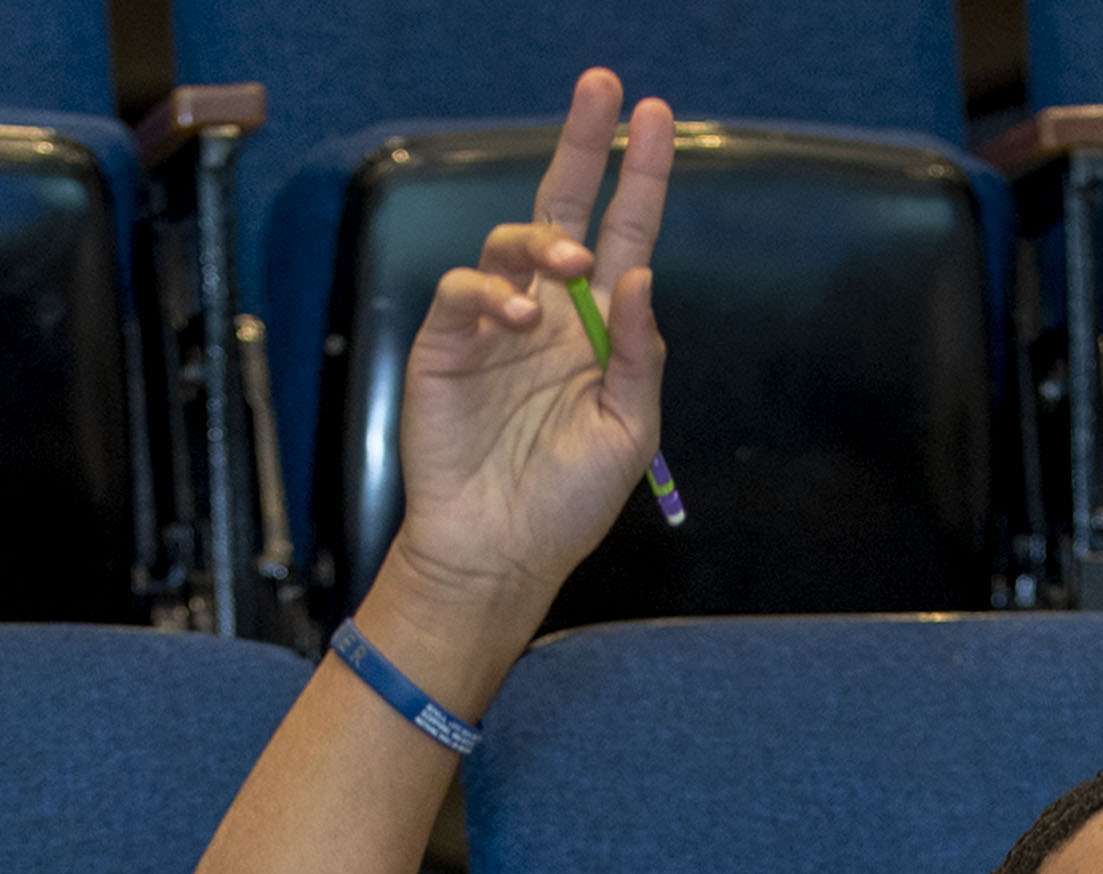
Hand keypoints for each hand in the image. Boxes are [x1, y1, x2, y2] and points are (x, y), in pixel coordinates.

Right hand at [374, 67, 670, 643]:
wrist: (500, 554)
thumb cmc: (567, 503)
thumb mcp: (629, 433)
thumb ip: (641, 356)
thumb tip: (640, 275)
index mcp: (599, 332)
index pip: (624, 238)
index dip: (640, 179)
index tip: (656, 118)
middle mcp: (548, 315)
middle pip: (564, 210)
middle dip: (584, 146)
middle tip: (603, 88)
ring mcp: (494, 326)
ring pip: (512, 243)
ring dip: (543, 239)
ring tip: (568, 267)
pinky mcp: (446, 347)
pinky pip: (463, 292)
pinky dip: (490, 292)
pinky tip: (518, 318)